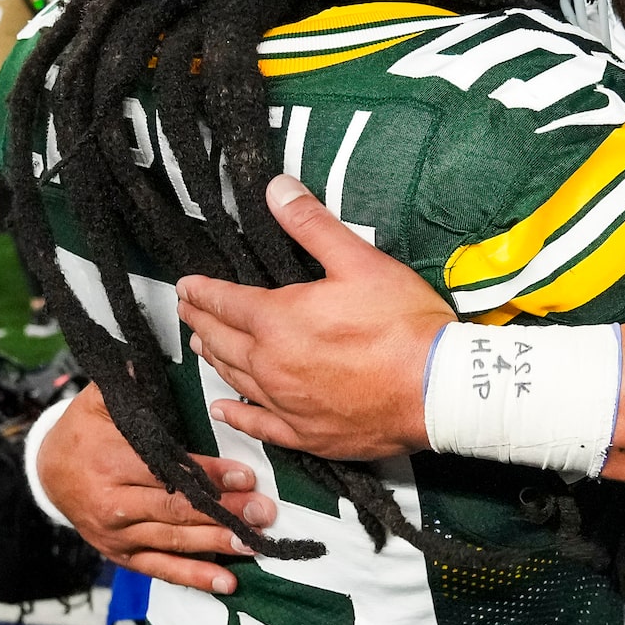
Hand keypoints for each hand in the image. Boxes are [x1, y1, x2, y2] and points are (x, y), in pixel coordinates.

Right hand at [35, 384, 275, 595]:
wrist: (48, 473)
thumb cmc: (84, 432)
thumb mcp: (100, 401)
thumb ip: (129, 384)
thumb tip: (147, 359)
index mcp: (113, 462)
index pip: (169, 470)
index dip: (209, 474)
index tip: (245, 476)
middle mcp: (115, 503)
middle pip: (176, 510)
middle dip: (223, 513)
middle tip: (262, 513)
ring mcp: (118, 534)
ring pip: (173, 542)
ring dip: (216, 545)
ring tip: (254, 545)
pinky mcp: (122, 555)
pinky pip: (160, 569)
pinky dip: (194, 578)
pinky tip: (226, 584)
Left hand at [177, 175, 452, 460]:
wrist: (437, 391)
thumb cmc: (404, 326)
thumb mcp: (359, 261)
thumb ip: (312, 225)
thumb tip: (277, 189)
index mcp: (277, 320)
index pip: (225, 301)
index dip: (201, 291)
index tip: (186, 286)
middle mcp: (271, 365)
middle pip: (222, 340)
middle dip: (201, 322)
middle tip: (187, 311)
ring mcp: (287, 403)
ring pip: (235, 378)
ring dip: (214, 358)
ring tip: (201, 346)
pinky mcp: (307, 435)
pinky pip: (259, 424)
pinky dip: (236, 414)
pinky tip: (224, 408)